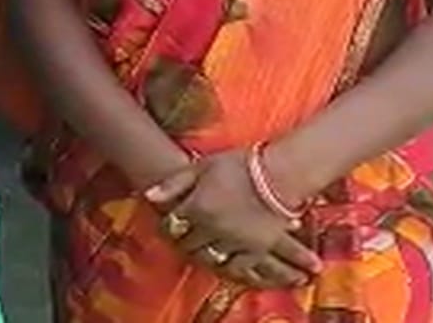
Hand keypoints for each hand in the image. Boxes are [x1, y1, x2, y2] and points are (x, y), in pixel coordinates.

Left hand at [145, 152, 319, 288]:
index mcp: (197, 207)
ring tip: (204, 249)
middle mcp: (213, 229)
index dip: (168, 226)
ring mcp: (234, 242)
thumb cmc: (240, 164)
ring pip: (210, 259)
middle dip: (184, 242)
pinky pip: (236, 268)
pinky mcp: (256, 251)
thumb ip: (175, 183)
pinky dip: (228, 267)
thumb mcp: (203, 166)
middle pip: (188, 245)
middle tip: (185, 239)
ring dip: (204, 256)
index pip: (172, 226)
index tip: (170, 224)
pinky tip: (225, 262)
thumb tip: (148, 196)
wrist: (283, 174)